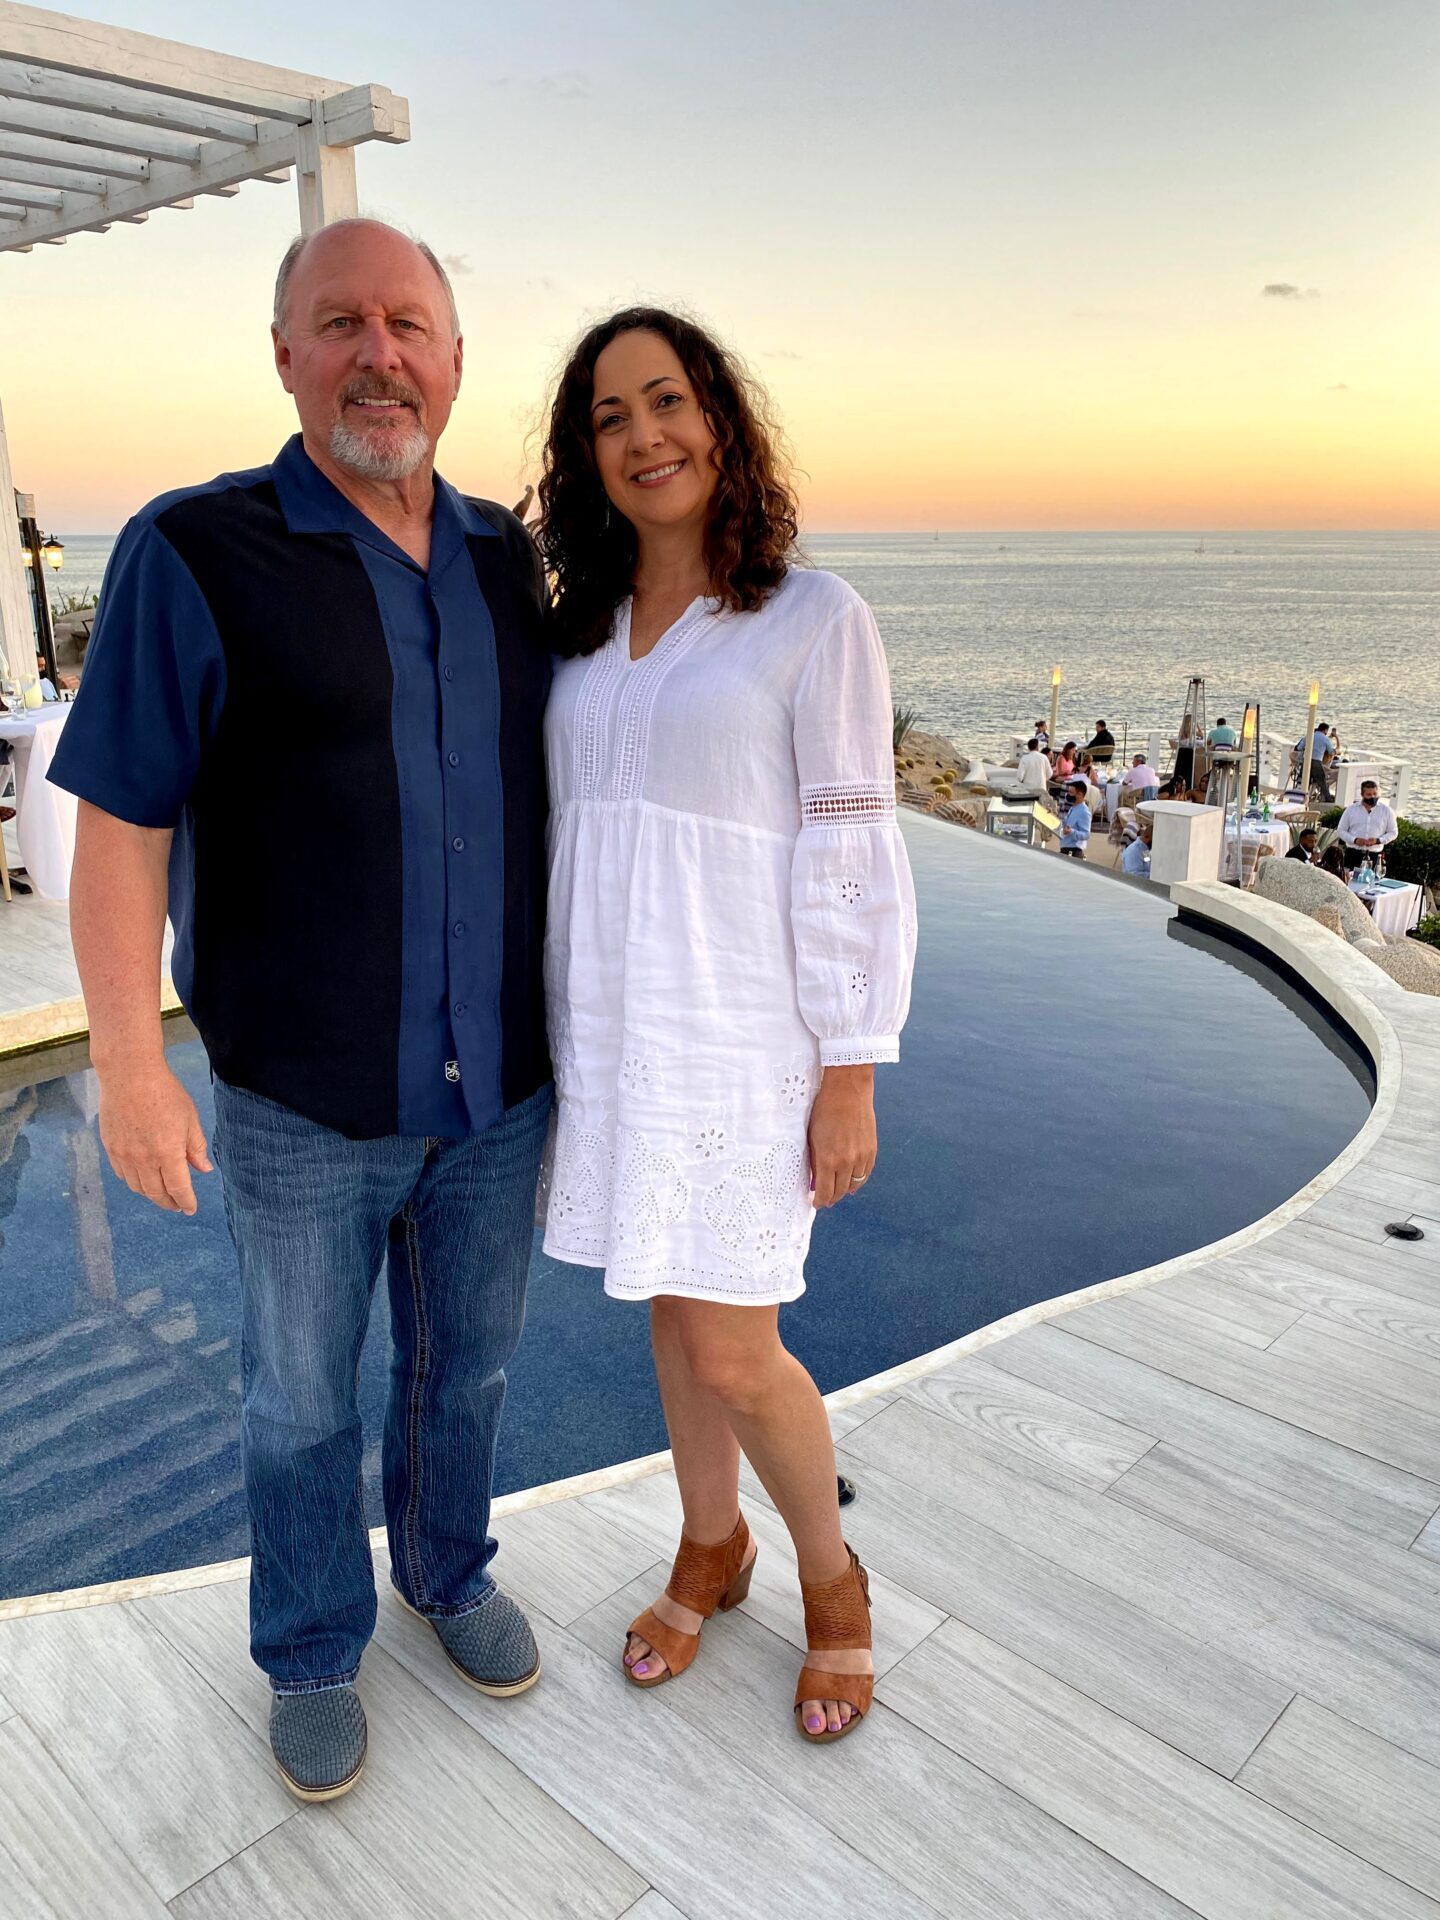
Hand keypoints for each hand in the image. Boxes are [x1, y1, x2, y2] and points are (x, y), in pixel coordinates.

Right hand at [97, 1060, 211, 1214]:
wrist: (129, 1074)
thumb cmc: (164, 1092)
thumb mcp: (189, 1118)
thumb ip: (196, 1147)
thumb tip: (203, 1169)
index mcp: (167, 1153)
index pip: (178, 1188)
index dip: (186, 1201)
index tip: (191, 1208)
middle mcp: (143, 1159)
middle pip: (156, 1193)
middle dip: (169, 1203)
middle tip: (177, 1205)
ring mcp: (124, 1155)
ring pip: (137, 1187)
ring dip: (151, 1194)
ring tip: (162, 1194)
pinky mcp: (110, 1147)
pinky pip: (122, 1174)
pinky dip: (134, 1181)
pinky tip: (142, 1178)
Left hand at [808, 1064, 876, 1208]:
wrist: (848, 1091)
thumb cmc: (824, 1111)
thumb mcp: (812, 1137)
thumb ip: (814, 1161)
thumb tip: (814, 1179)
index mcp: (827, 1160)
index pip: (824, 1192)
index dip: (819, 1201)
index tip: (815, 1203)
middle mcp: (846, 1162)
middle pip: (840, 1192)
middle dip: (831, 1198)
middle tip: (825, 1199)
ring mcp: (861, 1157)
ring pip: (854, 1185)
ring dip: (845, 1191)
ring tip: (838, 1192)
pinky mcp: (872, 1150)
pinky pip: (865, 1174)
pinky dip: (858, 1180)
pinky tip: (853, 1182)